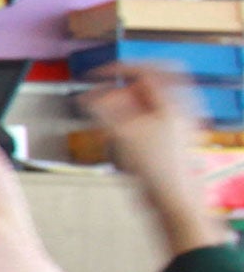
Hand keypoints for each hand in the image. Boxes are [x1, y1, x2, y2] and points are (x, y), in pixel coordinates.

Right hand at [79, 64, 223, 256]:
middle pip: (152, 85)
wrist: (174, 203)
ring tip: (109, 119)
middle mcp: (181, 111)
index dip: (120, 68)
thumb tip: (90, 95)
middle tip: (104, 94)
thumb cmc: (157, 172)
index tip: (98, 75)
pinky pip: (151, 121)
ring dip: (126, 106)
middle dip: (124, 88)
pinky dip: (132, 122)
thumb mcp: (123, 135)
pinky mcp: (173, 142)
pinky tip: (120, 138)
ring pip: (150, 104)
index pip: (148, 70)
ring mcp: (179, 127)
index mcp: (174, 103)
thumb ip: (105, 110)